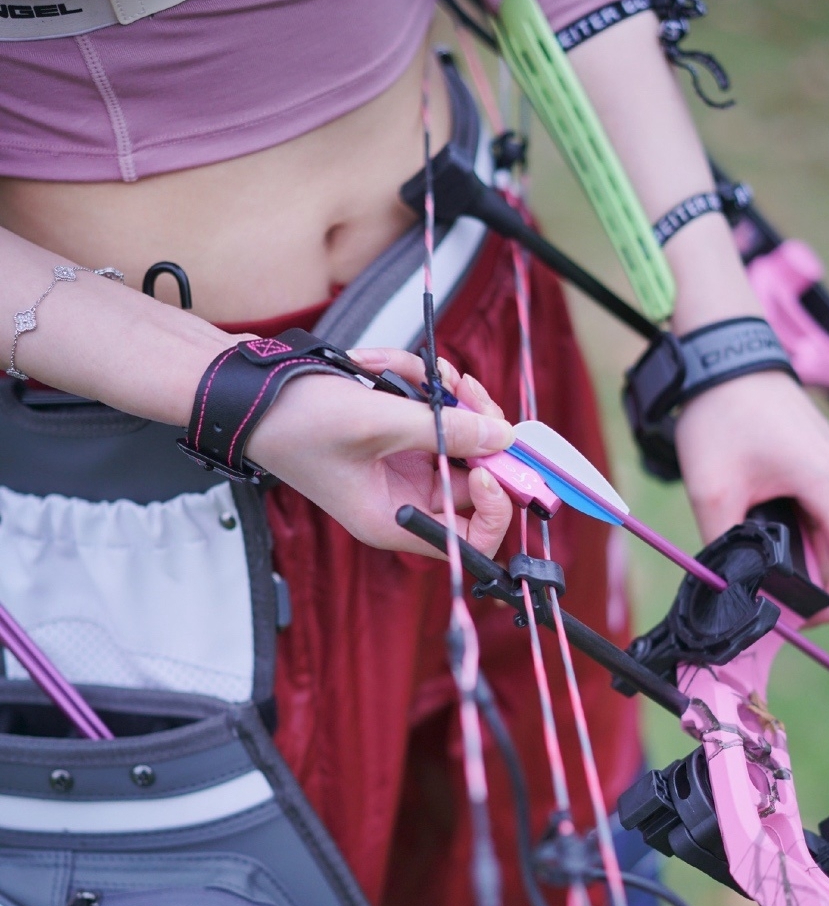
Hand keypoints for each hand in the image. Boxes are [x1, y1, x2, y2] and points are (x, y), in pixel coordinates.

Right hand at [246, 349, 513, 557]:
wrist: (248, 391)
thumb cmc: (296, 421)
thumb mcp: (378, 422)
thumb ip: (445, 430)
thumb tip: (502, 436)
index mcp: (393, 521)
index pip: (471, 541)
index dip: (494, 505)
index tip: (488, 461)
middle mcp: (401, 501)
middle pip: (474, 479)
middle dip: (477, 430)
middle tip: (469, 391)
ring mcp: (400, 467)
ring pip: (458, 438)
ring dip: (450, 398)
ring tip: (431, 372)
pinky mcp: (394, 436)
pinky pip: (431, 413)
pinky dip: (421, 384)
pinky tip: (391, 365)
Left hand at [673, 371, 828, 621]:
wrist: (727, 357)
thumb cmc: (720, 415)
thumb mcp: (711, 490)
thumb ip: (724, 547)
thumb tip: (732, 591)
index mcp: (828, 484)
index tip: (796, 622)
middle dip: (807, 584)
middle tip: (761, 596)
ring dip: (799, 556)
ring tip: (753, 557)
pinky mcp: (828, 463)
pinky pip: (823, 513)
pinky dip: (798, 532)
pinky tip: (761, 529)